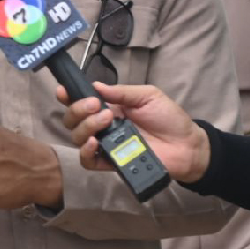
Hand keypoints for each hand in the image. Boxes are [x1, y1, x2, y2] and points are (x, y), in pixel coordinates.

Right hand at [60, 81, 211, 183]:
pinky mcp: (110, 163)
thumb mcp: (148, 96)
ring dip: (86, 127)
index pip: (80, 101)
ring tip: (107, 121)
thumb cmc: (169, 118)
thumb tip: (95, 85)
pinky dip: (85, 152)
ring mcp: (105, 145)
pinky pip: (87, 161)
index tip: (63, 91)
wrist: (186, 145)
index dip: (68, 96)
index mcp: (108, 108)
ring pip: (76, 137)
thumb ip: (121, 92)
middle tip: (97, 106)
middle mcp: (101, 126)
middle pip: (72, 119)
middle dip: (78, 110)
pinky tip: (95, 143)